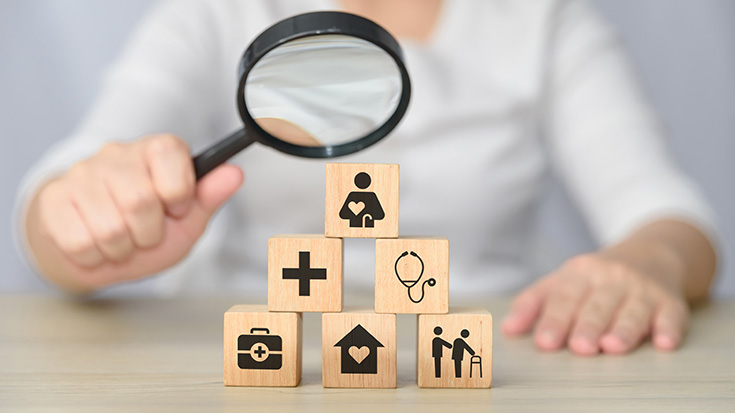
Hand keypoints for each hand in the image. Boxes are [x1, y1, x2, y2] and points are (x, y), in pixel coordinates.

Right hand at [26, 135, 243, 292]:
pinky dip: (95, 256)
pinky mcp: (53, 200)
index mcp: (154, 150)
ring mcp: (80, 174)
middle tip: (146, 233)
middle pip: (139, 200)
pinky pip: (80, 242)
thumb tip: (234, 173)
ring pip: (109, 227)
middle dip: (149, 232)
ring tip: (122, 241)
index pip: (169, 153)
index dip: (178, 193)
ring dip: (122, 248)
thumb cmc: (147, 229)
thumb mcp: (187, 218)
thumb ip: (209, 196)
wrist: (98, 248)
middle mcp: (115, 154)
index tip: (177, 209)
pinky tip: (97, 245)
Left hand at [502, 252, 689, 354]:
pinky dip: (669, 329)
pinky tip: (664, 343)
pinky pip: (672, 315)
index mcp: (580, 273)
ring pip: (632, 310)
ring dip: (624, 329)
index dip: (553, 320)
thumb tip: (507, 329)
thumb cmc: (597, 277)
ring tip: (612, 347)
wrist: (651, 253)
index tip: (544, 342)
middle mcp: (612, 278)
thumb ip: (533, 303)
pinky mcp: (670, 302)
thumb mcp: (563, 281)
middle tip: (579, 347)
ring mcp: (642, 289)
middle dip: (588, 326)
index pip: (564, 298)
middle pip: (597, 305)